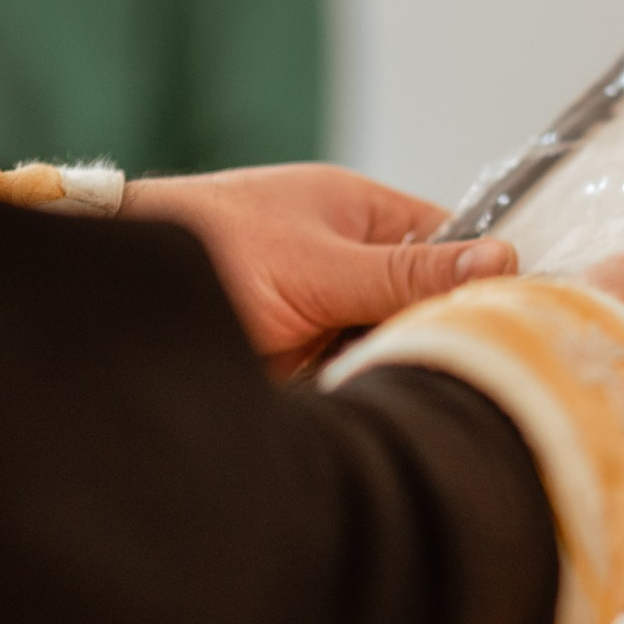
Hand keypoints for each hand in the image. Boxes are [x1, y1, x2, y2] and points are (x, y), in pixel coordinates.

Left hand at [122, 164, 514, 372]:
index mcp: (361, 215)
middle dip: (434, 337)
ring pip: (390, 350)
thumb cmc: (209, 247)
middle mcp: (349, 263)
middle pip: (424, 307)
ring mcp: (324, 314)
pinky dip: (362, 395)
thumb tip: (504, 261)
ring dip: (395, 370)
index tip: (508, 322)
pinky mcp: (302, 364)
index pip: (450, 244)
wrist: (115, 300)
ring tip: (419, 394)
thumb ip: (409, 274)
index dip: (480, 281)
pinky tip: (376, 408)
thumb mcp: (322, 265)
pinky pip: (354, 382)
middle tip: (461, 371)